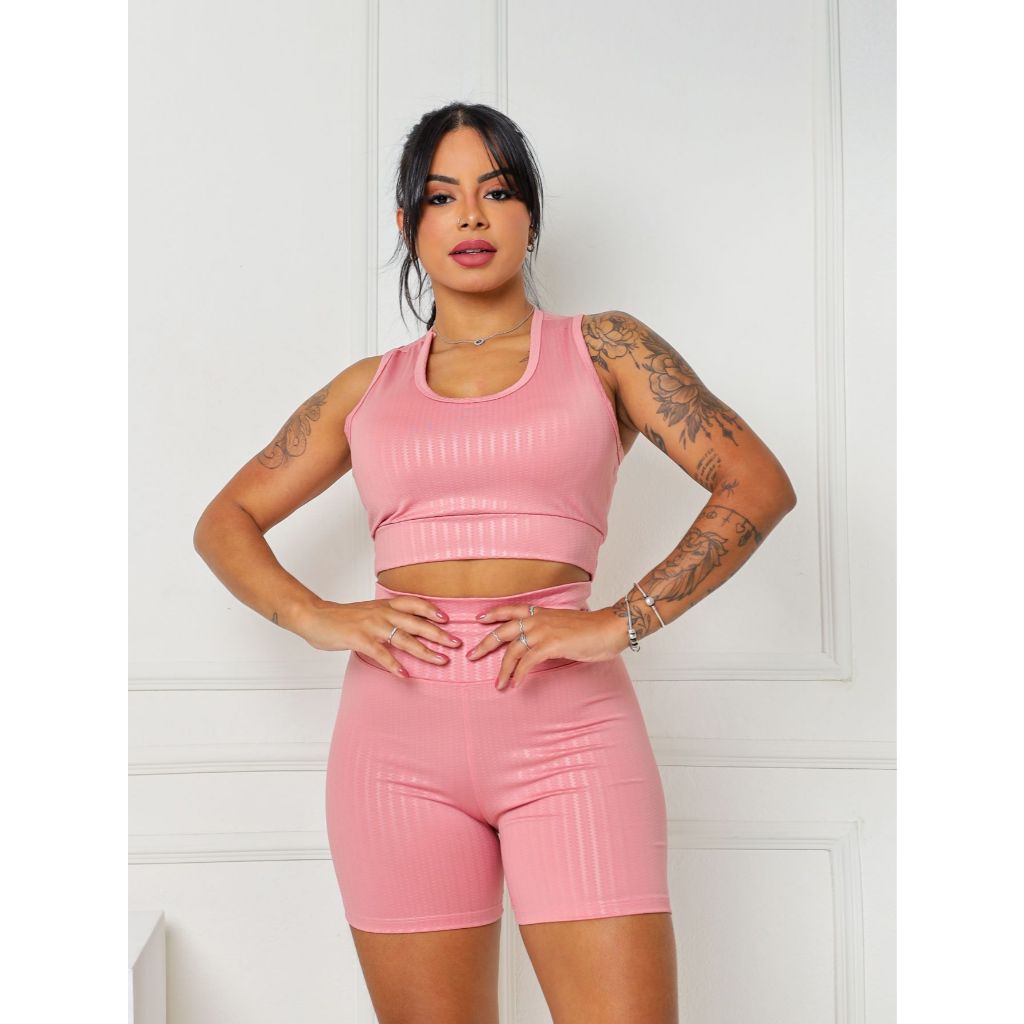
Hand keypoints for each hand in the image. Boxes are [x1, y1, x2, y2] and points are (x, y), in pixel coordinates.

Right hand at [298, 597, 462, 677]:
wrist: (316, 617)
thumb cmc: (343, 618)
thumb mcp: (369, 611)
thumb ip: (387, 617)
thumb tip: (406, 627)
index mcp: (385, 605)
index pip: (414, 604)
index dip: (432, 610)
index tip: (448, 619)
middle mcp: (382, 613)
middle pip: (416, 623)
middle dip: (438, 634)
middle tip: (456, 643)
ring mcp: (372, 626)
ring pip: (404, 639)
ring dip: (425, 651)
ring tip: (441, 661)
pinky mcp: (361, 640)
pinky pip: (382, 654)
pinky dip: (395, 665)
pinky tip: (405, 675)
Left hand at [467, 604, 625, 689]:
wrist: (610, 628)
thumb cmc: (592, 630)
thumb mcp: (565, 626)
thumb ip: (550, 631)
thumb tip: (542, 644)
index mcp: (542, 613)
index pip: (511, 610)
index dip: (493, 613)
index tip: (479, 618)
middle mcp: (539, 620)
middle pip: (504, 630)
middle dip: (486, 644)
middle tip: (472, 655)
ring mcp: (544, 631)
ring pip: (513, 649)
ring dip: (503, 669)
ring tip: (498, 683)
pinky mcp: (552, 644)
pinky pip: (528, 661)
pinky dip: (519, 674)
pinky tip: (516, 683)